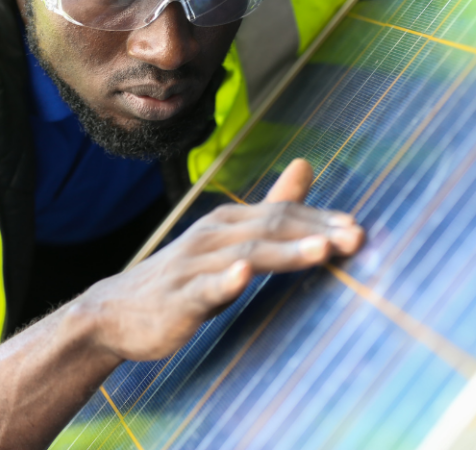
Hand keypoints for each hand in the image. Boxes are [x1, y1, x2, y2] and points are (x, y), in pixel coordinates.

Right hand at [78, 159, 363, 361]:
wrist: (116, 312)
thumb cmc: (184, 276)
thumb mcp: (230, 238)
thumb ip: (272, 206)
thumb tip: (306, 164)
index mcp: (229, 222)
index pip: (283, 214)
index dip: (321, 220)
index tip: (359, 228)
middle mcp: (214, 236)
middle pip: (271, 228)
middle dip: (316, 232)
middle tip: (357, 238)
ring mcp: (195, 265)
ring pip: (246, 254)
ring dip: (285, 251)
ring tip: (322, 251)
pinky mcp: (178, 298)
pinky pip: (203, 288)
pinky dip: (224, 281)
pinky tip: (241, 276)